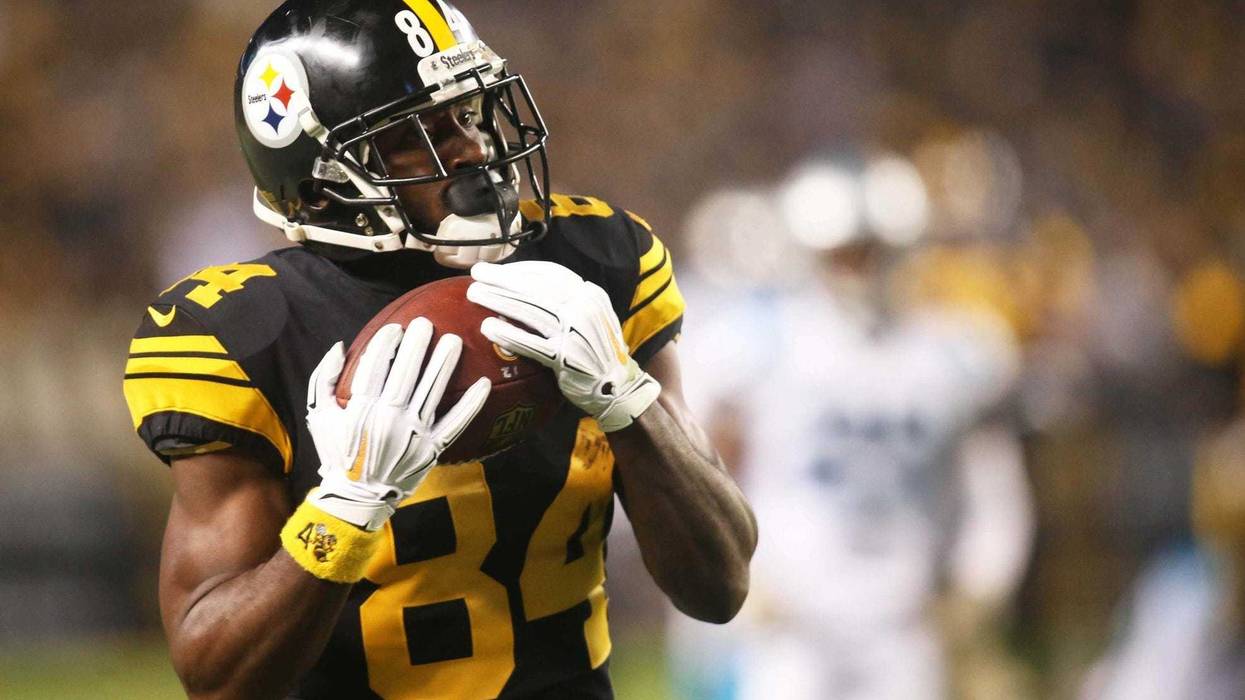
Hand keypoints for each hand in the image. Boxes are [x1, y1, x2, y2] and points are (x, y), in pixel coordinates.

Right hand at [305, 321, 490, 530]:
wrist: (357, 497)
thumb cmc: (337, 452)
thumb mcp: (319, 416)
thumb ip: (324, 379)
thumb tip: (340, 346)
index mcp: (361, 410)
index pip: (375, 366)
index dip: (387, 343)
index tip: (396, 328)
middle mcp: (389, 420)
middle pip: (406, 374)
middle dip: (418, 345)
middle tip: (426, 324)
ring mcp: (413, 435)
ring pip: (432, 392)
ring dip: (444, 364)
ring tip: (455, 341)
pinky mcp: (432, 450)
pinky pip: (455, 424)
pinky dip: (471, 405)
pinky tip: (484, 385)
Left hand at [468, 261, 659, 431]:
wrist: (619, 387)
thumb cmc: (596, 352)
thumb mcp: (590, 318)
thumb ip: (565, 303)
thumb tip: (524, 290)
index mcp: (590, 295)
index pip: (552, 273)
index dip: (521, 269)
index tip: (499, 269)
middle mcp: (585, 309)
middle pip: (536, 288)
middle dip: (503, 278)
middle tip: (477, 273)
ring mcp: (576, 333)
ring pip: (530, 311)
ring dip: (498, 300)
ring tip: (474, 294)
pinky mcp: (566, 358)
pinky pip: (532, 343)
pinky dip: (508, 334)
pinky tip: (488, 328)